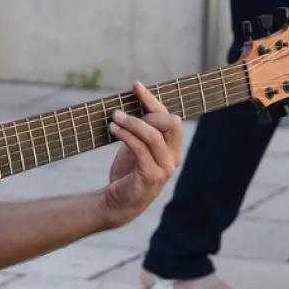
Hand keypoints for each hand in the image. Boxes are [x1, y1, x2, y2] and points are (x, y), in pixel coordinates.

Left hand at [102, 81, 182, 226]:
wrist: (117, 202)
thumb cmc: (128, 173)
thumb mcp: (136, 147)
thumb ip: (142, 129)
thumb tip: (136, 101)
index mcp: (174, 148)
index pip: (170, 118)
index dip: (153, 100)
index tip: (136, 86)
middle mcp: (174, 157)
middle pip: (170, 123)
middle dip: (147, 110)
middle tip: (121, 110)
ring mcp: (165, 168)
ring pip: (153, 136)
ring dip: (132, 123)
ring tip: (114, 118)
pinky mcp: (151, 176)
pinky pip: (140, 149)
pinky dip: (126, 135)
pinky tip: (113, 129)